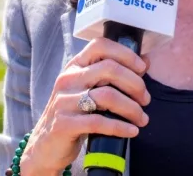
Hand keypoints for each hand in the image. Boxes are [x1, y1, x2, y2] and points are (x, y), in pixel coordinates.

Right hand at [21, 38, 151, 173]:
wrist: (46, 147)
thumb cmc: (74, 115)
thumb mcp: (89, 90)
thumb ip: (112, 76)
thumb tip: (146, 62)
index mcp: (74, 66)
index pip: (100, 45)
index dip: (125, 54)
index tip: (142, 69)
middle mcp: (67, 79)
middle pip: (110, 69)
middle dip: (135, 84)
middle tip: (146, 99)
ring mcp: (64, 101)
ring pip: (107, 96)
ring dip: (132, 108)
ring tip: (142, 119)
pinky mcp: (64, 124)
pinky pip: (99, 122)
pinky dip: (120, 127)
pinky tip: (131, 132)